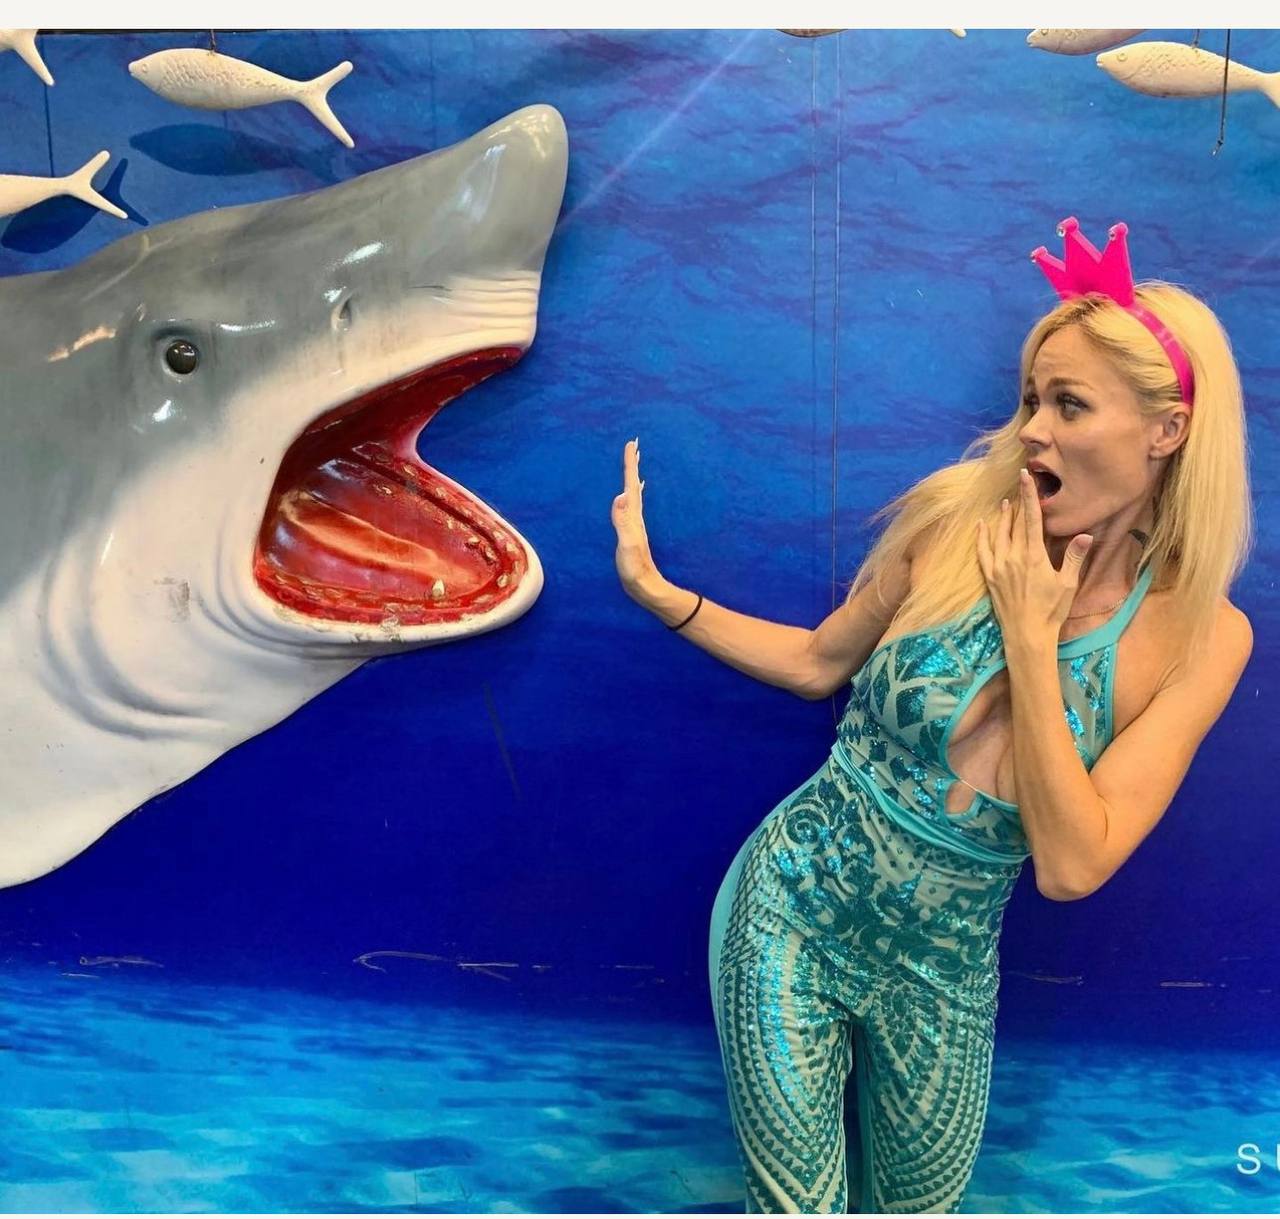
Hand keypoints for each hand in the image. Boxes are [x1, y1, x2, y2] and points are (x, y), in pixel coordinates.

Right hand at [611, 438, 661, 600]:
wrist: (645, 587)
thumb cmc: (635, 569)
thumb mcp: (627, 545)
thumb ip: (623, 521)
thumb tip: (621, 496)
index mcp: (633, 517)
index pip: (630, 485)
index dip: (630, 465)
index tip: (631, 444)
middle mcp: (635, 518)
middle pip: (633, 486)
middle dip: (632, 465)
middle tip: (634, 446)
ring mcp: (634, 525)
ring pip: (633, 494)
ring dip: (632, 478)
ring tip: (633, 465)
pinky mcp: (631, 532)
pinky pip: (631, 506)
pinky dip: (631, 495)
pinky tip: (631, 497)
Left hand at [976, 467, 1092, 646]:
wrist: (1027, 634)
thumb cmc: (1051, 610)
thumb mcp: (1067, 583)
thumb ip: (1073, 557)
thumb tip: (1086, 534)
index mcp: (1034, 556)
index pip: (1031, 518)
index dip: (1028, 495)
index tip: (1025, 476)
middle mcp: (1013, 557)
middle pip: (1015, 523)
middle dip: (1018, 502)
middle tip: (1019, 484)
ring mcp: (999, 566)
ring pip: (998, 534)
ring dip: (1003, 518)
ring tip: (1005, 503)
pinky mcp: (990, 577)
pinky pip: (983, 551)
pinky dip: (982, 536)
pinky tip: (982, 526)